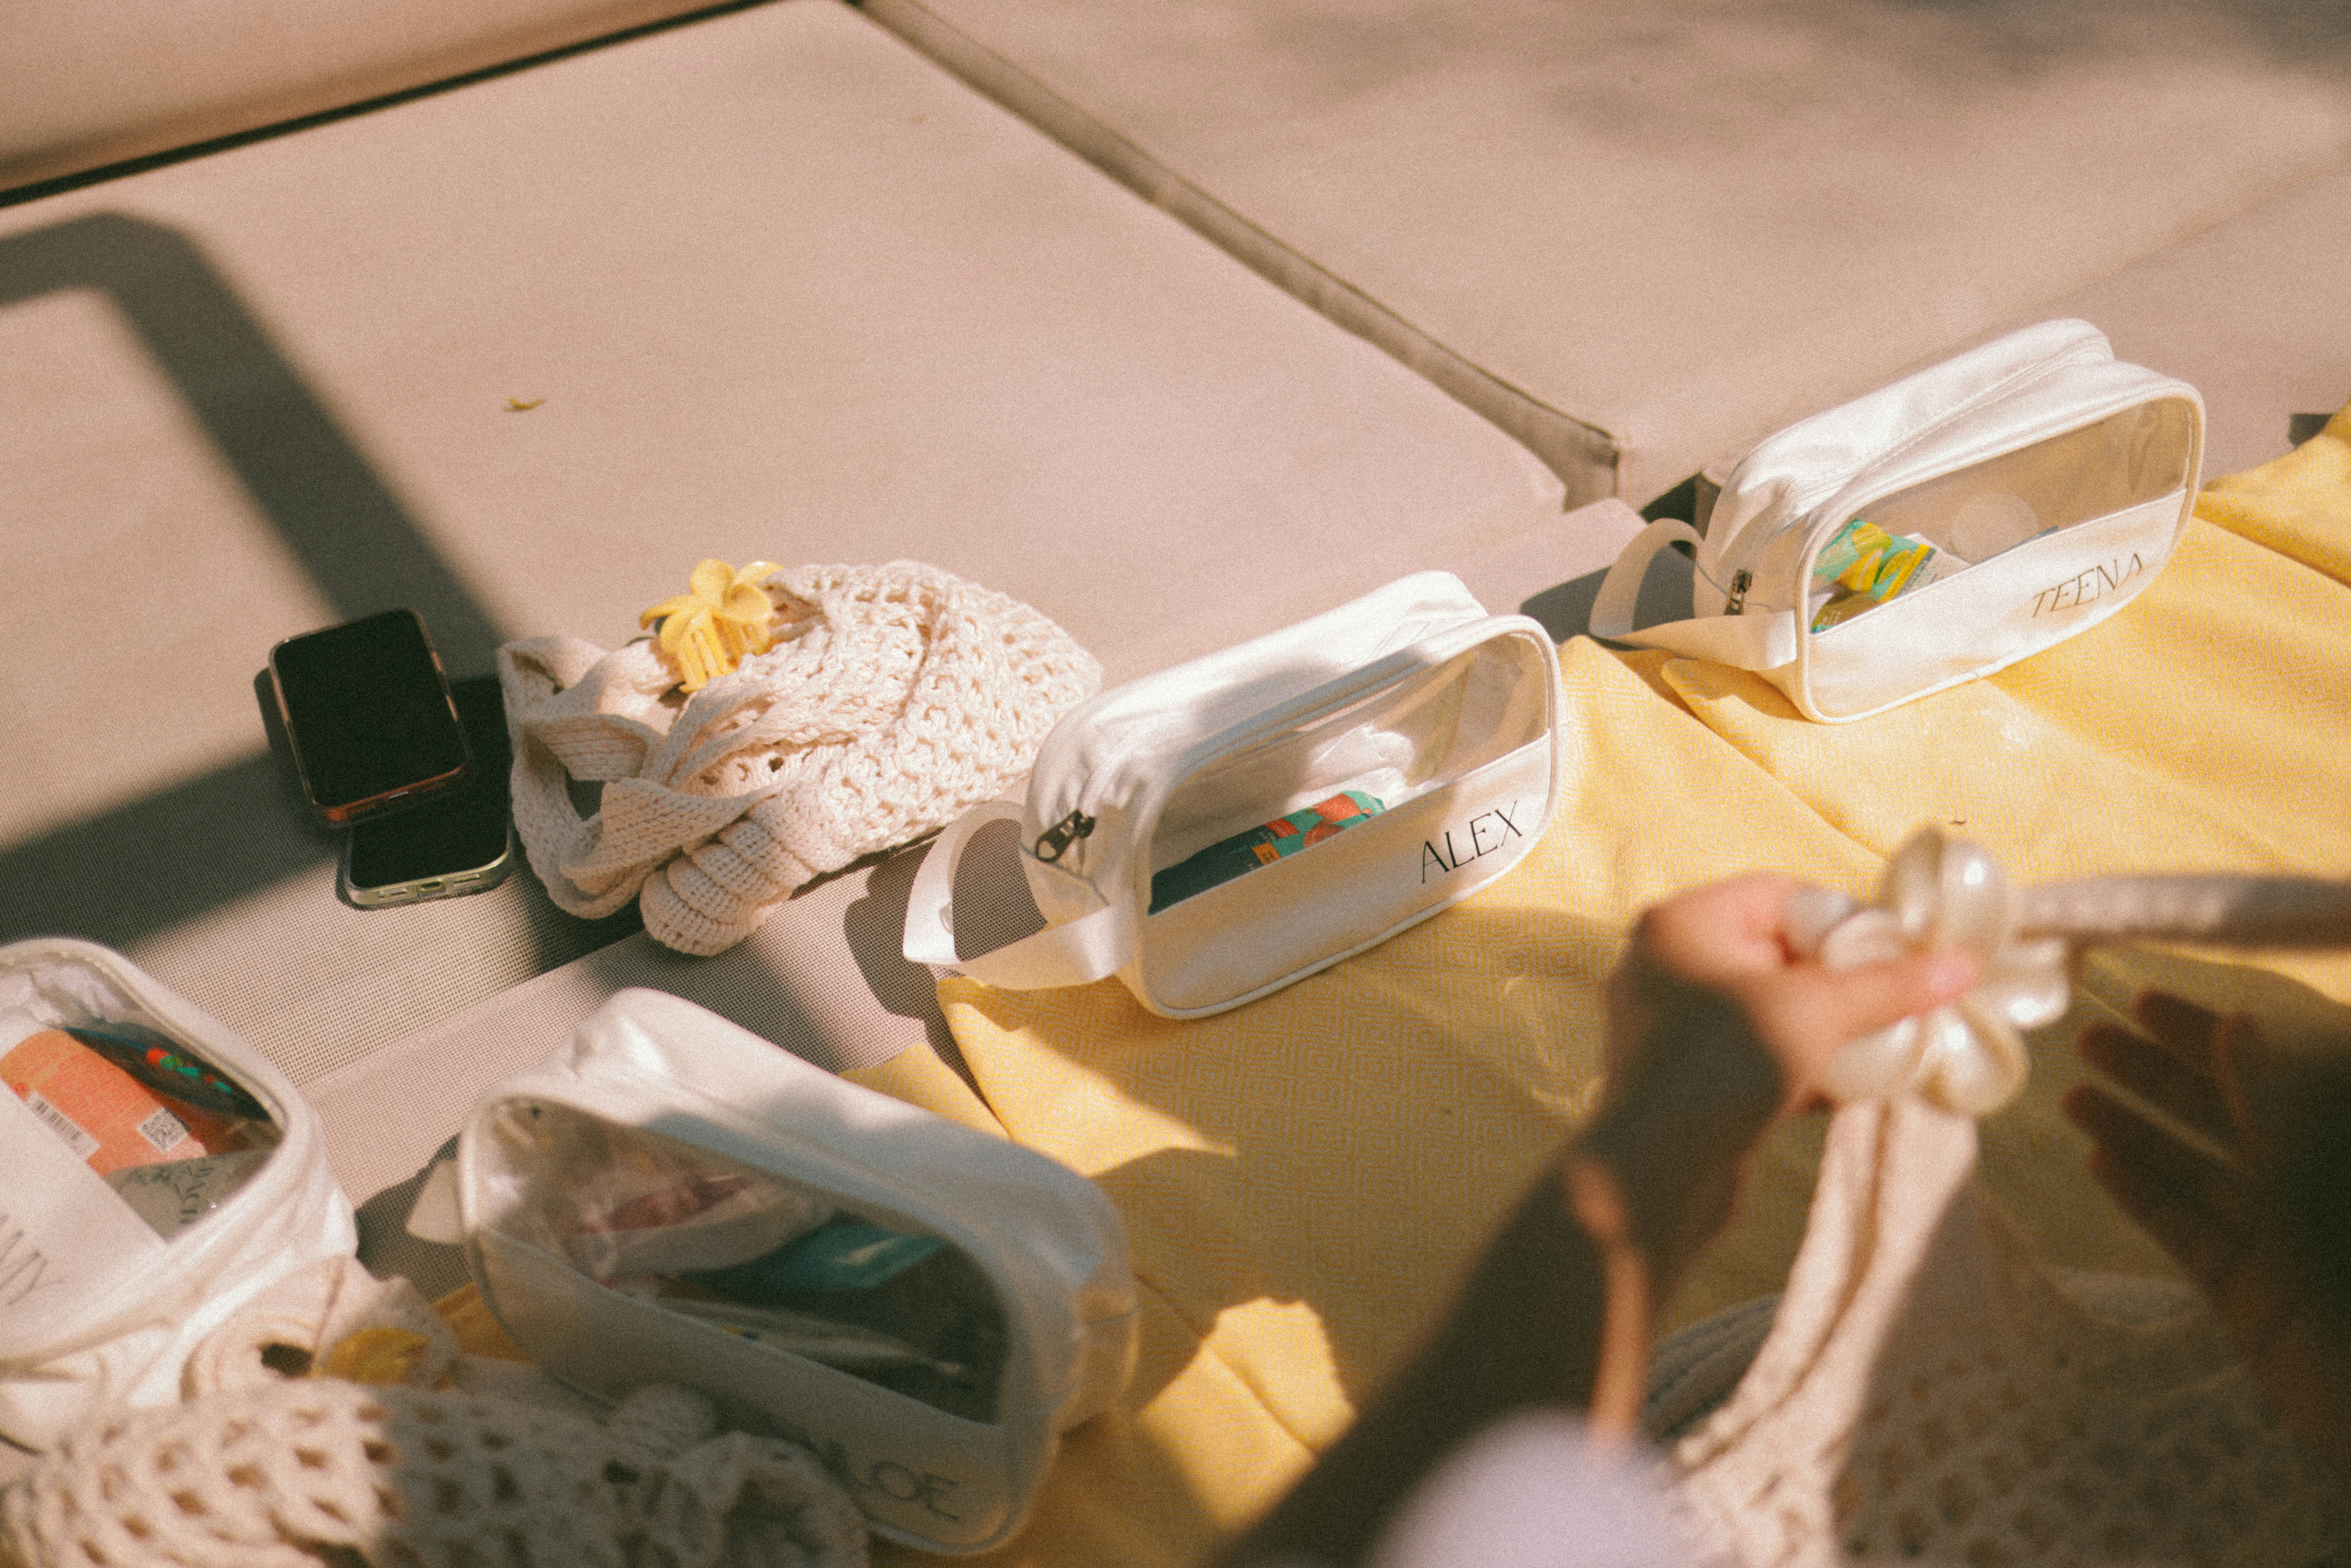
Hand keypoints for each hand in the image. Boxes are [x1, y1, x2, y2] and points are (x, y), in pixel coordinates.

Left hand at [1573, 874, 1978, 1274]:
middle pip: (1776, 953)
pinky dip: (1802, 1065)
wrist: (1656, 1174)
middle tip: (1901, 998)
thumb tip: (1961, 966)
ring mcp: (1671, 1024)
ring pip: (1769, 1010)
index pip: (1778, 895)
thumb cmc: (1725, 1065)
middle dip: (1841, 979)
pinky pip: (1755, 1055)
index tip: (1897, 949)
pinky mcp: (1685, 1078)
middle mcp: (1666, 966)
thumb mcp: (1818, 1013)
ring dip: (1827, 1028)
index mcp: (1682, 924)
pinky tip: (1852, 1086)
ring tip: (1887, 1043)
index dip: (1843, 918)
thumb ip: (1887, 987)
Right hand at [2067, 992, 2350, 1482]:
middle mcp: (2315, 1184)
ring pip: (2199, 1172)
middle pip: (2226, 1115)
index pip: (2270, 1068)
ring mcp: (2284, 1243)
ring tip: (2073, 1098)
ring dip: (2134, 1131)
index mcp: (2339, 1143)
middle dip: (2156, 1074)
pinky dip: (2145, 1198)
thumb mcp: (2328, 1171)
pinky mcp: (2253, 1297)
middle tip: (2089, 1039)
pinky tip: (2100, 1164)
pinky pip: (2191, 1236)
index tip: (2141, 1000)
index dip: (2205, 1034)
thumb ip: (2282, 1101)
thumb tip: (2236, 1024)